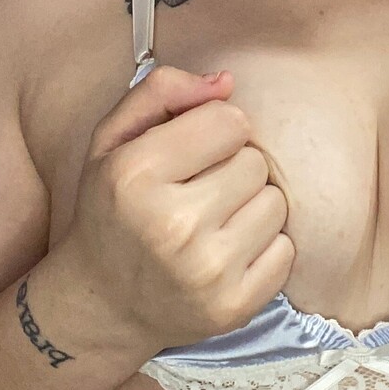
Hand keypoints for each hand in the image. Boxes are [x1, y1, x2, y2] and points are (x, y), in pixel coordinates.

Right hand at [65, 66, 295, 353]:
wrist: (102, 306)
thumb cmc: (112, 211)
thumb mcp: (113, 141)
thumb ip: (162, 92)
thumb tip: (226, 82)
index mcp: (135, 175)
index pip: (230, 121)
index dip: (216, 131)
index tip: (192, 153)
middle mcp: (171, 224)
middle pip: (256, 162)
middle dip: (233, 169)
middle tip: (200, 192)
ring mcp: (206, 272)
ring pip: (277, 204)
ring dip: (251, 207)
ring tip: (214, 222)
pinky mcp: (233, 307)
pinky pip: (286, 250)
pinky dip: (264, 248)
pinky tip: (226, 253)